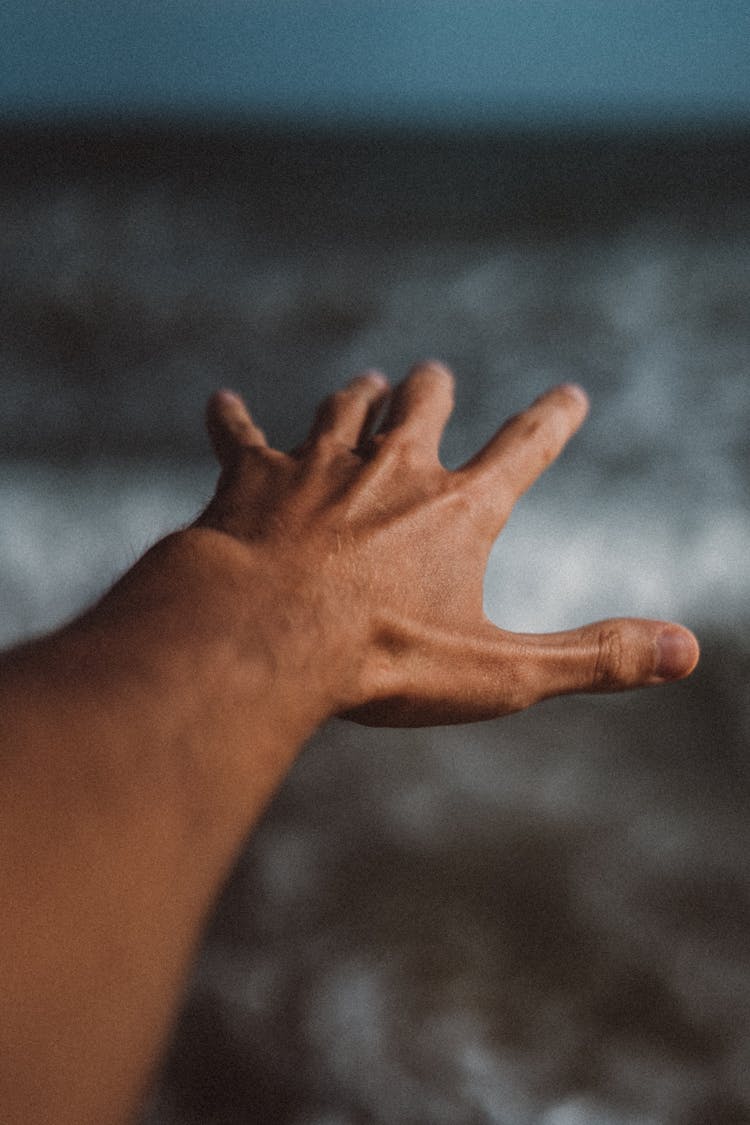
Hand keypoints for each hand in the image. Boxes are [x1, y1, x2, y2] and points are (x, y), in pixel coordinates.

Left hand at [196, 361, 698, 726]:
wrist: (262, 637)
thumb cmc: (383, 659)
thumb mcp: (503, 672)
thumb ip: (595, 658)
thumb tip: (687, 651)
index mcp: (458, 511)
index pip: (523, 450)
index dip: (552, 421)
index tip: (570, 395)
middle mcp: (391, 470)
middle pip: (420, 407)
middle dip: (431, 391)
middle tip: (435, 377)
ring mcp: (318, 466)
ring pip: (342, 410)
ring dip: (357, 397)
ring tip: (366, 384)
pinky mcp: (251, 478)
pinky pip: (238, 436)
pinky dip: (230, 420)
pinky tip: (219, 403)